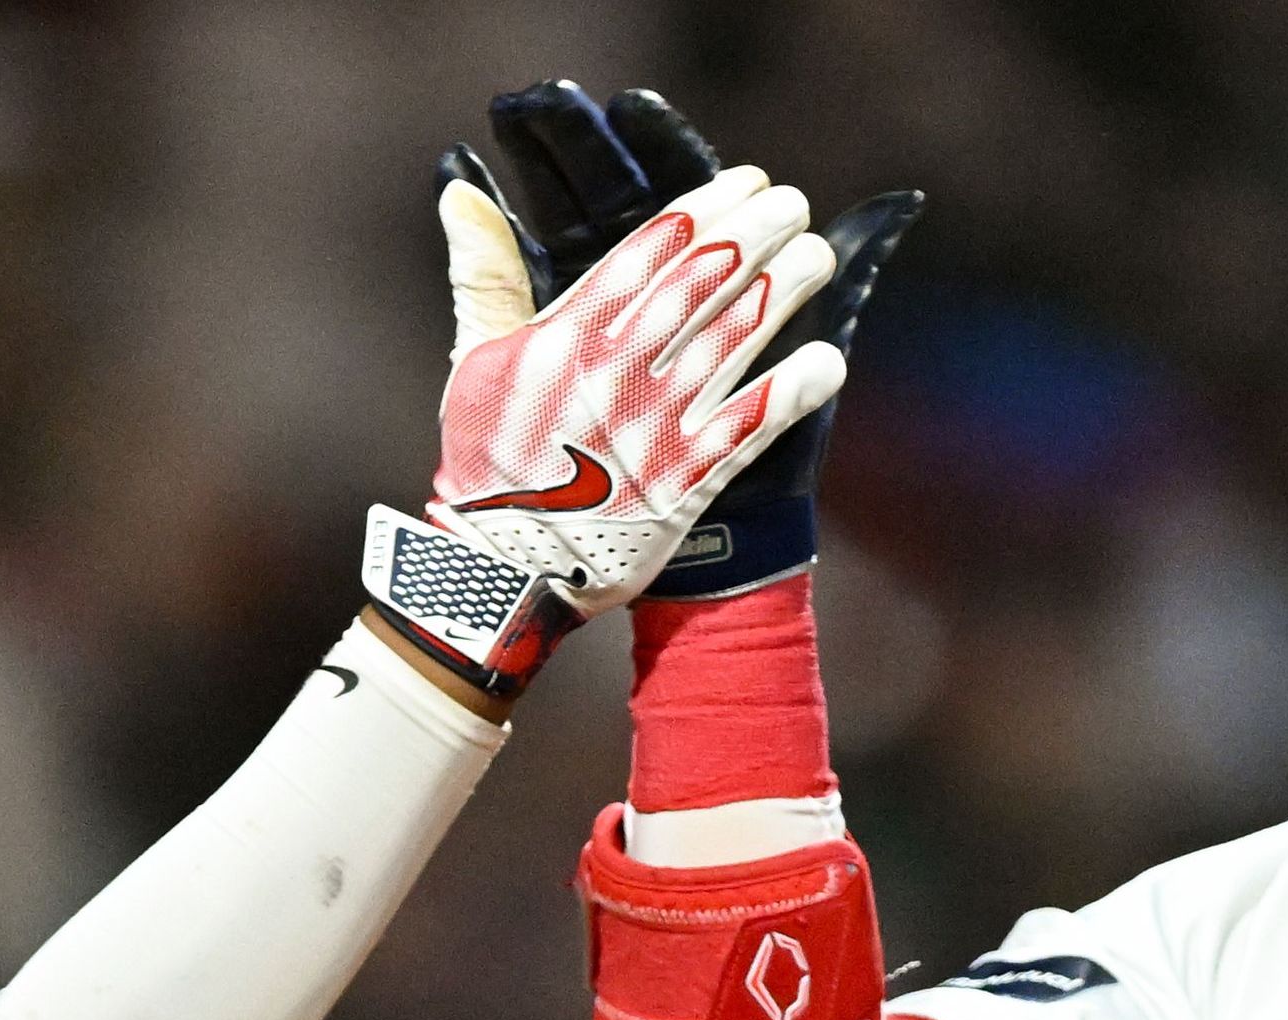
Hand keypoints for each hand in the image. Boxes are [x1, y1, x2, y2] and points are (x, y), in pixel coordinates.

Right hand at [446, 80, 917, 599]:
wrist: (500, 570)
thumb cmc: (484, 461)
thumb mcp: (474, 361)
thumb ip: (484, 273)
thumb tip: (460, 188)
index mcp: (567, 336)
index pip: (648, 252)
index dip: (706, 209)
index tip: (745, 181)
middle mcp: (616, 373)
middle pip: (700, 285)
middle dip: (754, 235)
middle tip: (792, 204)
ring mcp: (654, 428)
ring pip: (731, 343)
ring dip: (782, 293)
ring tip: (818, 254)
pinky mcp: (684, 484)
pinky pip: (750, 427)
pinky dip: (792, 392)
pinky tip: (828, 360)